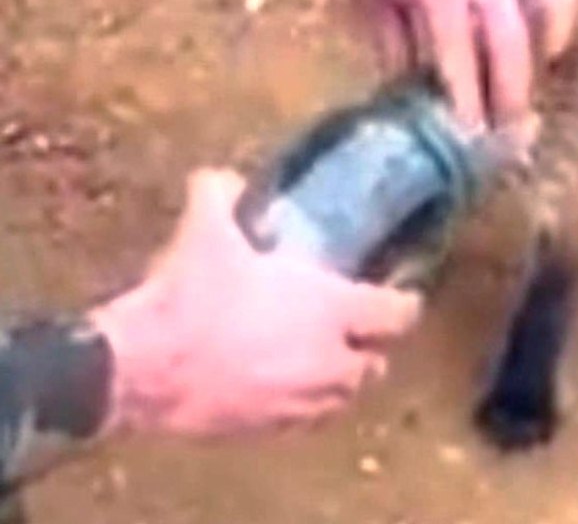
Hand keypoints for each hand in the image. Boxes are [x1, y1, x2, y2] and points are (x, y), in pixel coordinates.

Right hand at [89, 168, 421, 438]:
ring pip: (342, 399)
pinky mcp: (268, 430)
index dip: (403, 304)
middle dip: (368, 350)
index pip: (397, 314)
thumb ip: (218, 197)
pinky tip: (277, 389)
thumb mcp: (205, 233)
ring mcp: (302, 401)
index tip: (400, 297)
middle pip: (375, 364)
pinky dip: (300, 406)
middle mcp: (330, 360)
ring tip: (319, 362)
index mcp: (333, 309)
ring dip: (339, 382)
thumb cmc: (190, 297)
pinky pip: (301, 422)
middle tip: (352, 332)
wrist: (142, 370)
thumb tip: (219, 178)